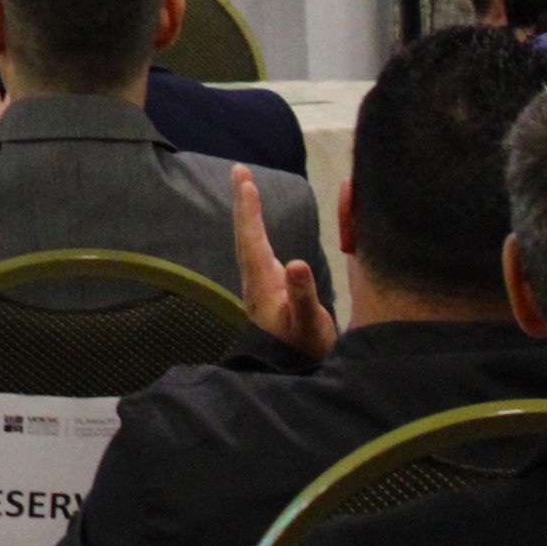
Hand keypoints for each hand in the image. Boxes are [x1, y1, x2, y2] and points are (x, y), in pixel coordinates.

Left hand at [233, 166, 335, 359]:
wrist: (295, 374)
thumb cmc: (303, 349)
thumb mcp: (307, 324)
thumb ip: (302, 295)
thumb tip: (296, 264)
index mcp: (262, 284)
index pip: (252, 239)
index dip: (248, 210)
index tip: (244, 180)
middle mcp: (256, 281)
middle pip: (245, 235)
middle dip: (243, 202)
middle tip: (239, 171)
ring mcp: (262, 286)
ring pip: (250, 242)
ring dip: (248, 214)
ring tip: (246, 187)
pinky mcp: (270, 290)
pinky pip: (259, 250)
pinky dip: (256, 230)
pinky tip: (258, 227)